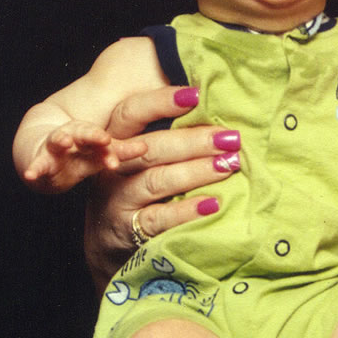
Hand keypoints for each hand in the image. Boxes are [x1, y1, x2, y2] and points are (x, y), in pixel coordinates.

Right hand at [24, 120, 146, 192]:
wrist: (41, 144)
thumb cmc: (80, 152)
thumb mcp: (102, 153)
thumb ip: (125, 150)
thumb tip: (154, 135)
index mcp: (96, 144)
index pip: (114, 145)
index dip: (126, 149)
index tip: (142, 150)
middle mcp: (76, 144)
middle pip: (86, 136)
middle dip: (94, 137)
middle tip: (104, 138)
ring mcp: (56, 150)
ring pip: (60, 142)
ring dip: (63, 140)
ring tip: (64, 140)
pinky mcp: (38, 161)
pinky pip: (37, 165)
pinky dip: (34, 169)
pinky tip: (32, 173)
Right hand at [83, 85, 240, 292]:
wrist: (107, 243)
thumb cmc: (135, 187)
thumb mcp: (140, 159)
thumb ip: (165, 134)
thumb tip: (210, 104)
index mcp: (116, 141)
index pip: (130, 113)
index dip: (160, 101)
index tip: (195, 94)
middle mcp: (112, 168)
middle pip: (150, 147)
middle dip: (193, 141)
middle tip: (230, 138)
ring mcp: (117, 200)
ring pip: (155, 180)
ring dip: (196, 171)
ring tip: (229, 165)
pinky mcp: (127, 230)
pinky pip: (158, 218)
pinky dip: (186, 210)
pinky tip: (212, 204)